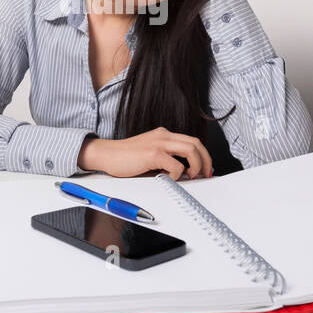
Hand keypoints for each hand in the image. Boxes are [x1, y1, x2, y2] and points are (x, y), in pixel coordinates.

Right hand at [78, 128, 213, 179]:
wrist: (106, 154)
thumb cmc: (124, 158)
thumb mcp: (149, 155)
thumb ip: (165, 160)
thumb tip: (184, 173)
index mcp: (163, 135)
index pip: (191, 141)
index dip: (202, 155)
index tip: (205, 168)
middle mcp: (163, 136)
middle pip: (196, 143)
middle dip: (206, 160)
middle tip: (205, 174)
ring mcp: (159, 143)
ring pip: (191, 150)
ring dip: (196, 166)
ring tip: (191, 176)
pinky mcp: (153, 154)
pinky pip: (176, 165)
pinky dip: (177, 174)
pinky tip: (168, 177)